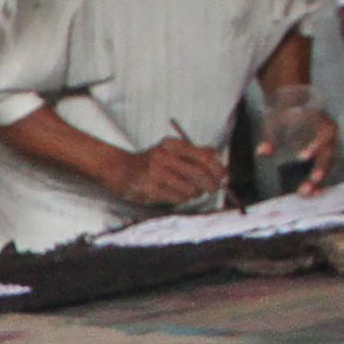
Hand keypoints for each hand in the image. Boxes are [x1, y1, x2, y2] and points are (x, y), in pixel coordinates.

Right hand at [102, 136, 227, 209]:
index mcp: (172, 144)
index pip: (204, 156)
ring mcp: (156, 173)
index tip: (223, 176)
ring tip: (191, 191)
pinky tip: (178, 195)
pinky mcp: (150, 188)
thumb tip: (218, 158)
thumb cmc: (151, 161)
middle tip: (213, 188)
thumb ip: (194, 151)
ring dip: (194, 193)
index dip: (218, 168)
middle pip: (199, 173)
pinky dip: (182, 198)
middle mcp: (164, 156)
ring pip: (190, 188)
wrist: (120, 169)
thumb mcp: (171, 150)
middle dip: (210, 184)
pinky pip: (177, 198)